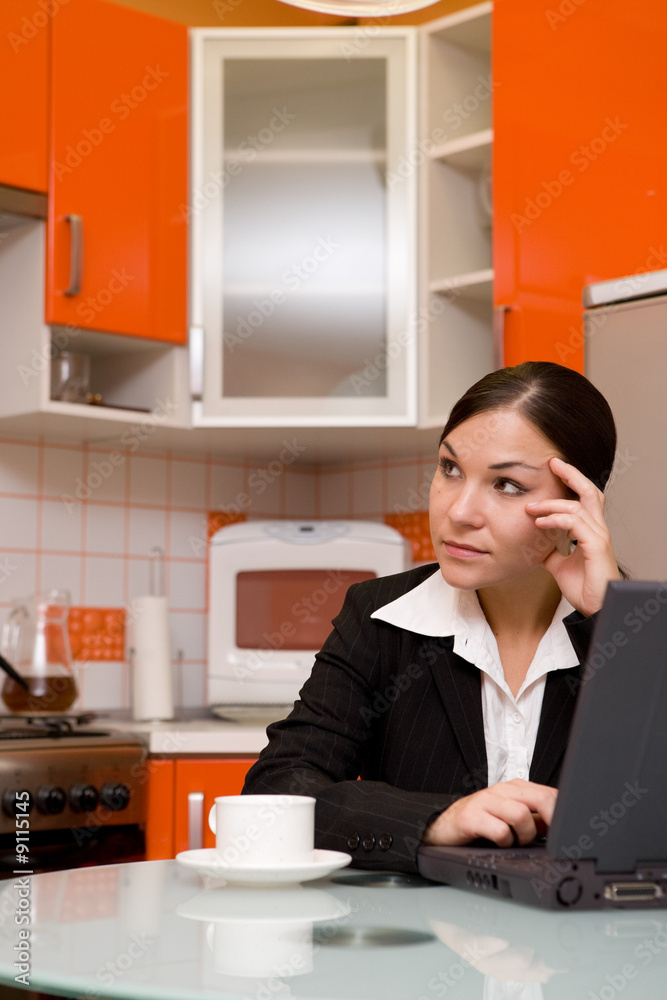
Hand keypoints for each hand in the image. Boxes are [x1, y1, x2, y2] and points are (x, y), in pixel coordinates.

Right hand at [422, 779, 557, 846]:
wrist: (444, 826)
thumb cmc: (481, 822)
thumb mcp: (511, 818)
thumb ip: (535, 819)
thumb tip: (561, 827)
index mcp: (515, 788)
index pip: (550, 794)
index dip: (562, 814)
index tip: (565, 832)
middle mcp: (502, 791)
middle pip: (541, 799)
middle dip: (551, 821)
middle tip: (547, 838)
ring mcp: (485, 802)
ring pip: (522, 815)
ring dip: (524, 836)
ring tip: (515, 842)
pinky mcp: (471, 817)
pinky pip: (499, 831)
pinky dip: (504, 842)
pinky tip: (497, 843)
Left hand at [526, 456, 619, 615]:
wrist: (595, 608)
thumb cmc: (582, 587)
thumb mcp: (559, 564)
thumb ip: (550, 550)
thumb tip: (534, 543)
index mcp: (591, 530)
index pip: (585, 497)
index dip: (572, 480)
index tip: (553, 467)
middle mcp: (598, 529)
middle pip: (590, 491)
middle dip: (571, 474)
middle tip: (552, 462)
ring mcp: (599, 536)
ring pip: (578, 506)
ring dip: (551, 504)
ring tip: (530, 508)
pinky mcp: (596, 546)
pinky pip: (575, 524)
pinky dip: (555, 519)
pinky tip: (540, 523)